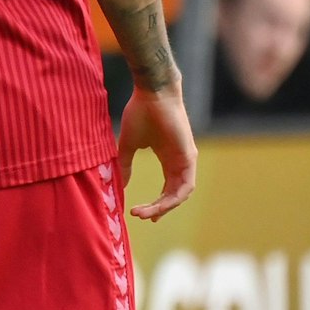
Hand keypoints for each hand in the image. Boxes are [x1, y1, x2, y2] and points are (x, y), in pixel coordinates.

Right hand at [120, 83, 195, 220]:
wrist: (152, 92)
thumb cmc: (140, 112)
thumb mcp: (129, 144)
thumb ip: (126, 164)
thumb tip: (121, 183)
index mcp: (168, 159)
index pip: (167, 189)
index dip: (157, 204)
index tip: (141, 213)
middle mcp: (180, 162)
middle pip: (173, 194)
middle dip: (158, 209)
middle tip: (141, 216)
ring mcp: (187, 160)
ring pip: (180, 193)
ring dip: (164, 207)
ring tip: (147, 214)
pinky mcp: (189, 156)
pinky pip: (185, 185)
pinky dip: (173, 198)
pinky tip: (160, 204)